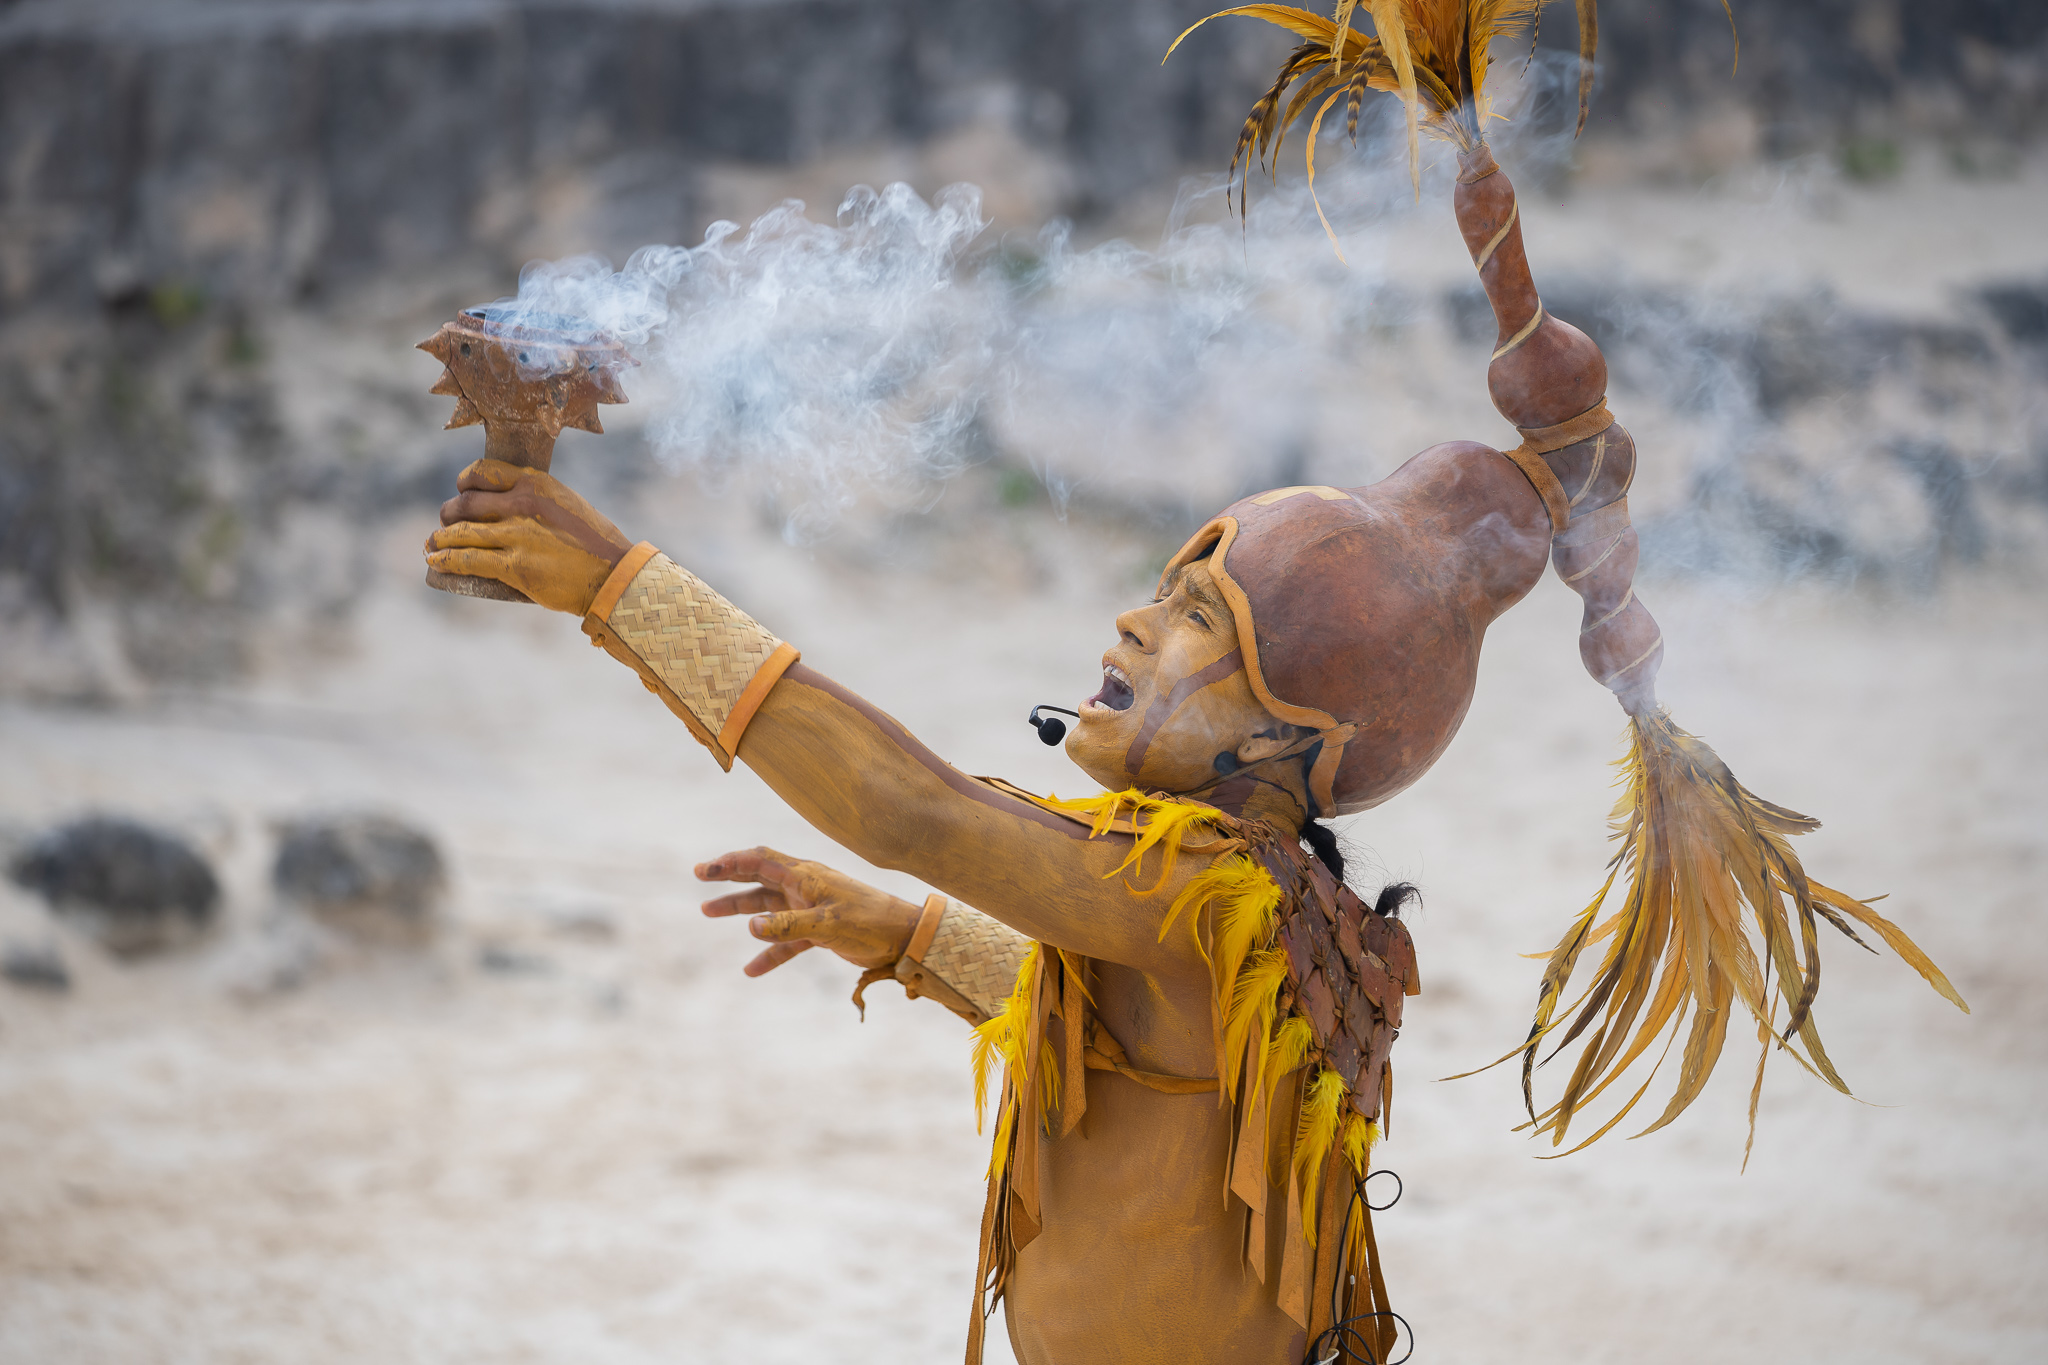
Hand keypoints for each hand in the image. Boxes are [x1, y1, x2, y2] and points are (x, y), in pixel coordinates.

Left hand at [424, 459, 633, 613]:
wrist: (613, 574)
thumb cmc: (595, 542)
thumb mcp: (566, 504)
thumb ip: (536, 501)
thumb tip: (507, 510)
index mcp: (536, 483)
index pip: (483, 471)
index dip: (464, 482)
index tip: (460, 491)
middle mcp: (523, 504)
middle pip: (466, 504)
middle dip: (449, 514)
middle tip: (445, 525)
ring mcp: (517, 535)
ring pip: (461, 533)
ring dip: (440, 540)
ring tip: (433, 546)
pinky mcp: (514, 566)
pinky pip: (467, 560)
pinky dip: (445, 561)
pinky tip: (435, 562)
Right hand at [696, 847, 923, 976]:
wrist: (903, 938)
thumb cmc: (870, 922)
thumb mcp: (827, 924)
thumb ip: (788, 925)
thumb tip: (751, 927)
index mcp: (805, 876)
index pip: (761, 861)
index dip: (731, 863)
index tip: (704, 870)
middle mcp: (804, 888)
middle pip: (759, 878)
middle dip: (729, 878)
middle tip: (700, 878)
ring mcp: (810, 909)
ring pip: (767, 908)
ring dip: (740, 910)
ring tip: (708, 911)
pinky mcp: (818, 932)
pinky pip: (785, 941)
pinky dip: (769, 953)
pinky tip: (751, 970)